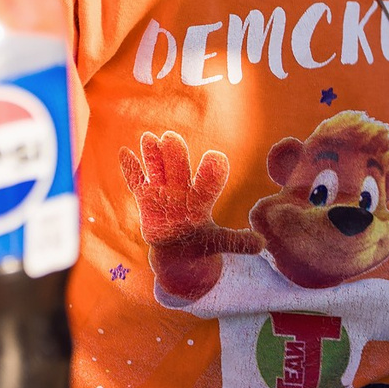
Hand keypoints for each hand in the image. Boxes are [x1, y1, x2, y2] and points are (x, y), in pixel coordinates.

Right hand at [119, 130, 235, 249]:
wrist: (179, 250)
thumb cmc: (201, 244)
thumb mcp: (219, 244)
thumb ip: (238, 241)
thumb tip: (263, 243)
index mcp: (202, 200)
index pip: (210, 181)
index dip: (213, 171)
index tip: (215, 158)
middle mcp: (183, 191)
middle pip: (179, 170)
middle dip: (175, 156)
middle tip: (171, 137)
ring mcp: (163, 193)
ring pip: (158, 170)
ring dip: (153, 156)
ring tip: (149, 137)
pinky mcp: (146, 199)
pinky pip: (137, 182)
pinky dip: (131, 169)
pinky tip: (125, 152)